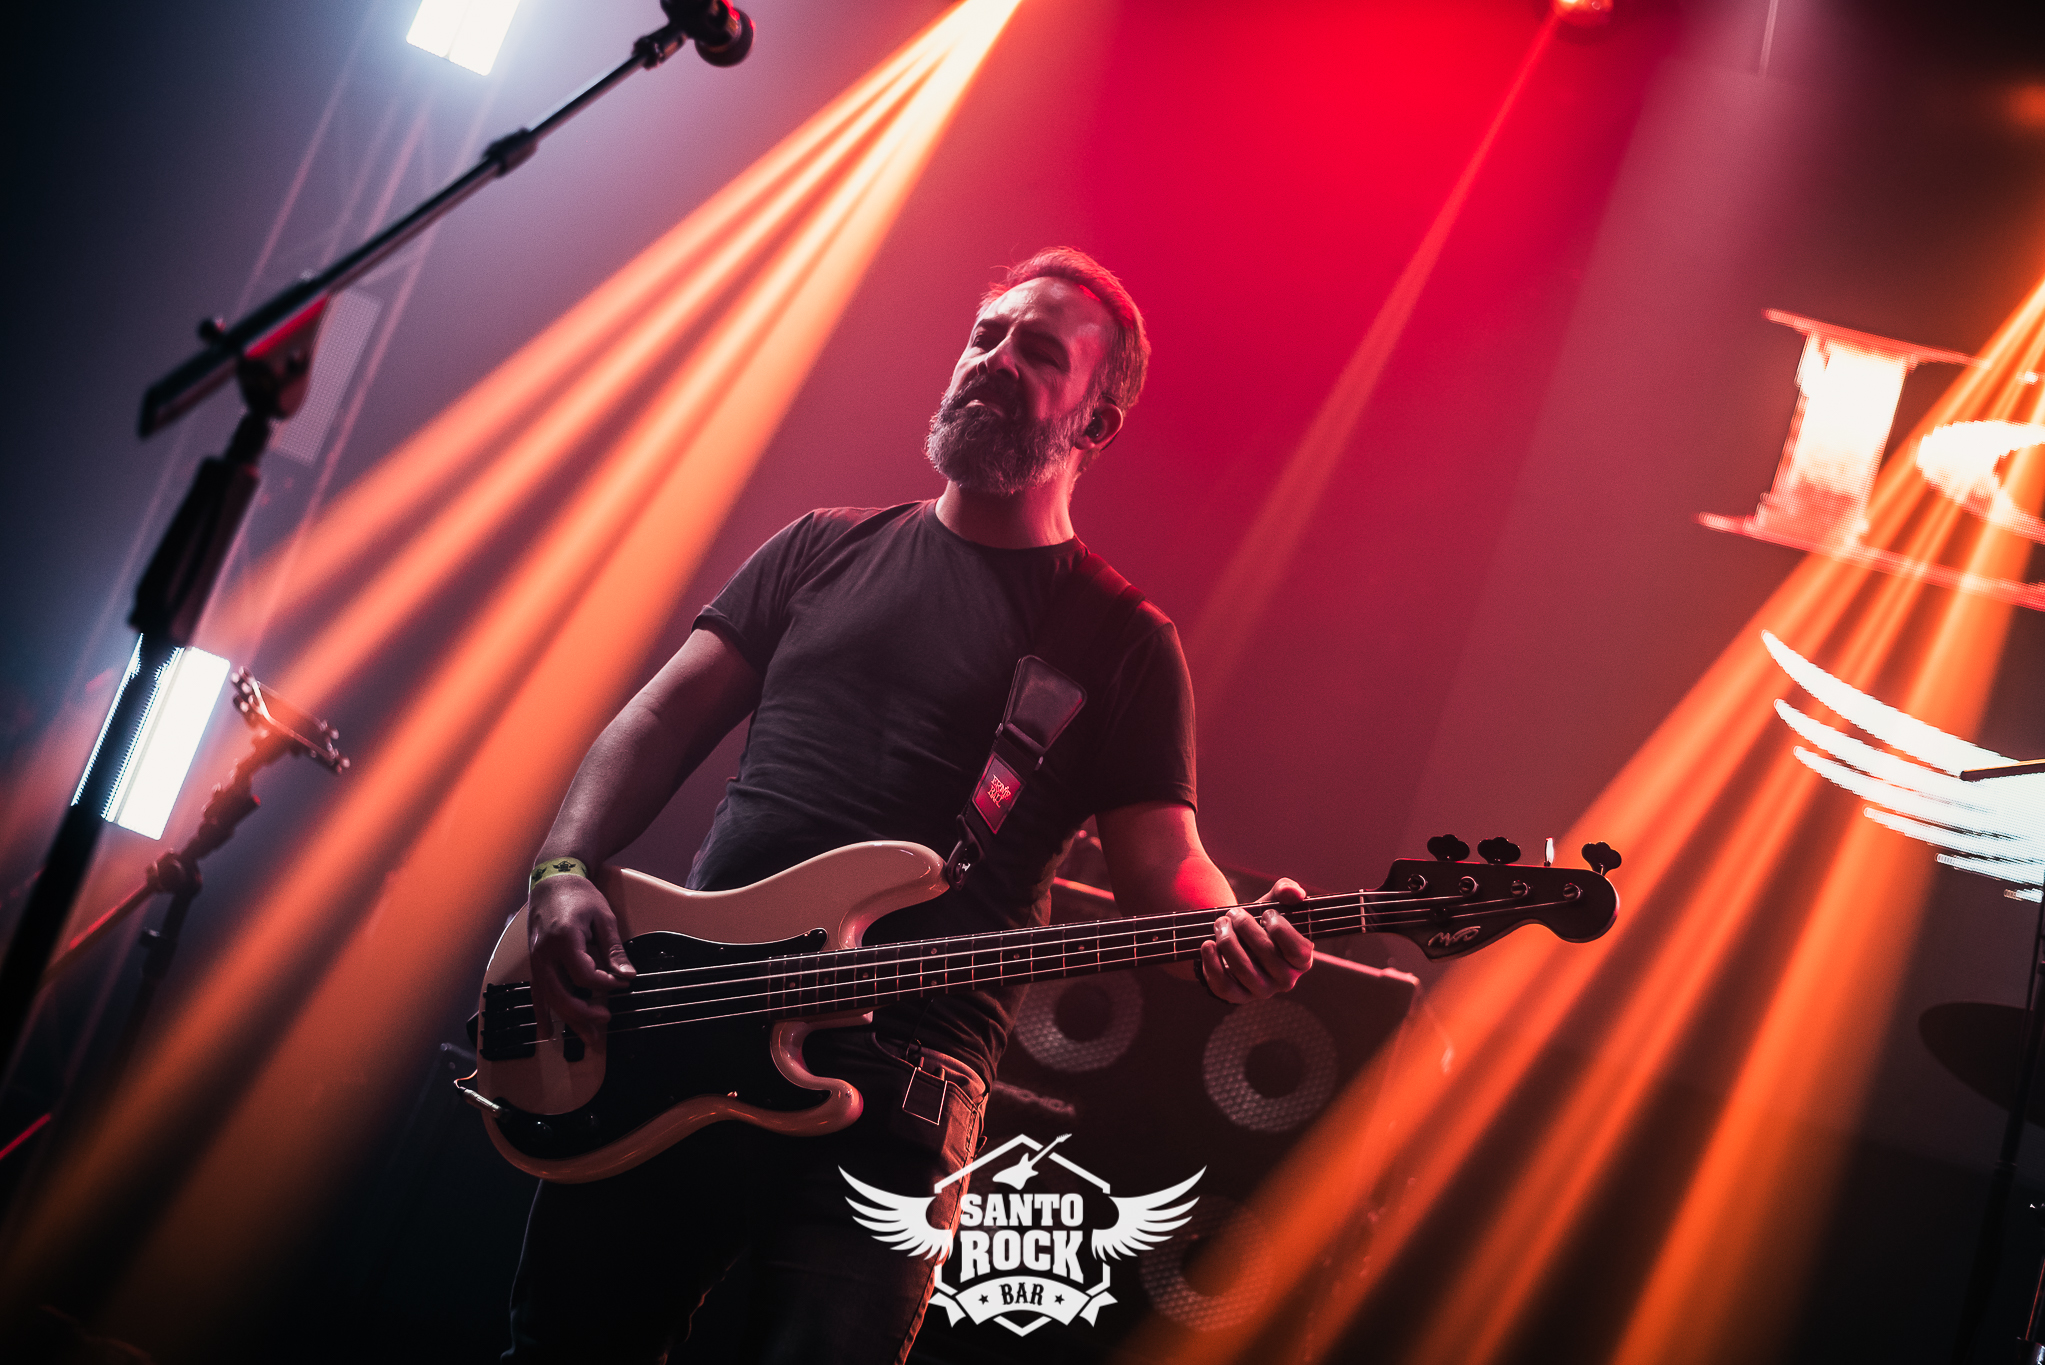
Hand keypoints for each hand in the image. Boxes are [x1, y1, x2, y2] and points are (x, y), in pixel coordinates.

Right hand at [527, 872, 636, 1049]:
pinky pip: (536, 994)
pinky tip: (548, 1032)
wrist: (553, 881)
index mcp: (564, 940)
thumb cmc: (580, 896)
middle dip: (585, 1011)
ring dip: (568, 1020)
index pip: (585, 975)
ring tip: (588, 1037)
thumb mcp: (604, 918)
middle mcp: (545, 954)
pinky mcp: (534, 964)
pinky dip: (542, 1014)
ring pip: (549, 999)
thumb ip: (614, 950)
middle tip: (607, 1018)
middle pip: (562, 994)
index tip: (623, 984)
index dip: (606, 984)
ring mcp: (536, 961)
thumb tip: (627, 976)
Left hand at [1199, 879, 1312, 1002]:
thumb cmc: (1261, 923)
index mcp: (1301, 961)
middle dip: (1246, 927)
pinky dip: (1212, 963)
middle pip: (1267, 955)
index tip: (1266, 913)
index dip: (1281, 929)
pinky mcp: (1237, 997)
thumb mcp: (1273, 903)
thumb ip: (1286, 890)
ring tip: (1220, 923)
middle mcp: (1285, 980)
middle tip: (1233, 913)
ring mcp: (1261, 991)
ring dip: (1228, 941)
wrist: (1237, 941)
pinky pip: (1224, 986)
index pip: (1298, 951)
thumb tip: (1294, 892)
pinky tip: (1208, 944)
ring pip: (1244, 969)